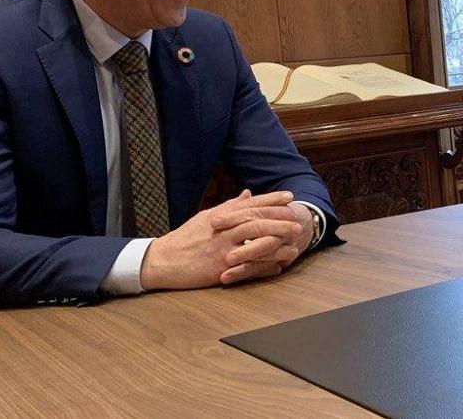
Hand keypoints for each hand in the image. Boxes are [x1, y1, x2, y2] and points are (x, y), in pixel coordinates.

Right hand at [139, 190, 302, 289]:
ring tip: (294, 243)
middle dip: (279, 220)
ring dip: (277, 243)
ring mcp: (222, 250)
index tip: (289, 196)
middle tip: (297, 221)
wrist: (164, 261)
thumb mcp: (206, 217)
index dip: (271, 200)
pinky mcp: (220, 268)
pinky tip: (278, 266)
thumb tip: (248, 194)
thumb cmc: (186, 238)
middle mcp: (223, 230)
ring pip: (254, 242)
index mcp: (221, 216)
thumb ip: (230, 206)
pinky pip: (247, 267)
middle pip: (256, 222)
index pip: (250, 205)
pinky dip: (264, 266)